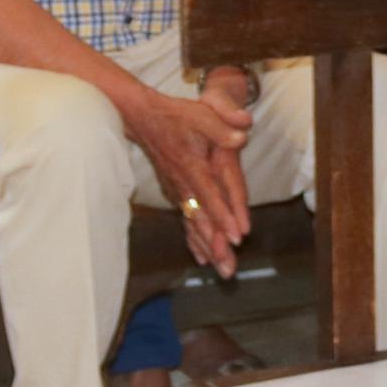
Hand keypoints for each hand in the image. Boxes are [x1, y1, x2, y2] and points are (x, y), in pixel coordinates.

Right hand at [124, 79, 253, 269]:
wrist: (144, 118)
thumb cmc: (176, 116)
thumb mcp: (202, 115)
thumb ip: (223, 125)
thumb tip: (242, 135)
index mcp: (193, 166)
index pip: (212, 196)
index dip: (225, 216)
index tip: (237, 236)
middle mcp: (184, 184)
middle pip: (203, 220)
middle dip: (217, 245)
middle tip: (230, 268)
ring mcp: (178, 191)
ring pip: (195, 226)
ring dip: (208, 249)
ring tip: (222, 271)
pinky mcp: (175, 194)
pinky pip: (186, 222)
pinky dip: (194, 242)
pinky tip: (202, 258)